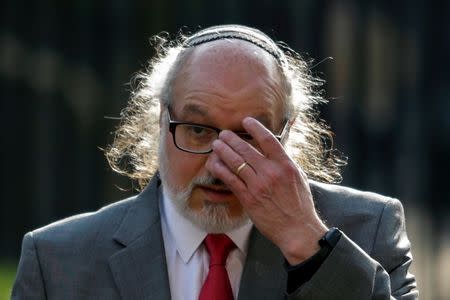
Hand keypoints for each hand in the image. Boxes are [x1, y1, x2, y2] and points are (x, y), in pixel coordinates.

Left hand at [206, 117, 327, 264]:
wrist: (297, 229)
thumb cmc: (300, 205)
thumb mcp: (299, 178)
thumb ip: (285, 163)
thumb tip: (274, 150)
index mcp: (286, 165)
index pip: (268, 140)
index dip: (255, 127)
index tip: (246, 121)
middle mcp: (271, 172)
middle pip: (246, 149)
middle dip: (232, 139)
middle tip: (224, 133)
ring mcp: (258, 185)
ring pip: (235, 163)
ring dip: (223, 151)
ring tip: (216, 144)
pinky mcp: (248, 198)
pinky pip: (230, 180)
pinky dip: (220, 170)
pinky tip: (214, 163)